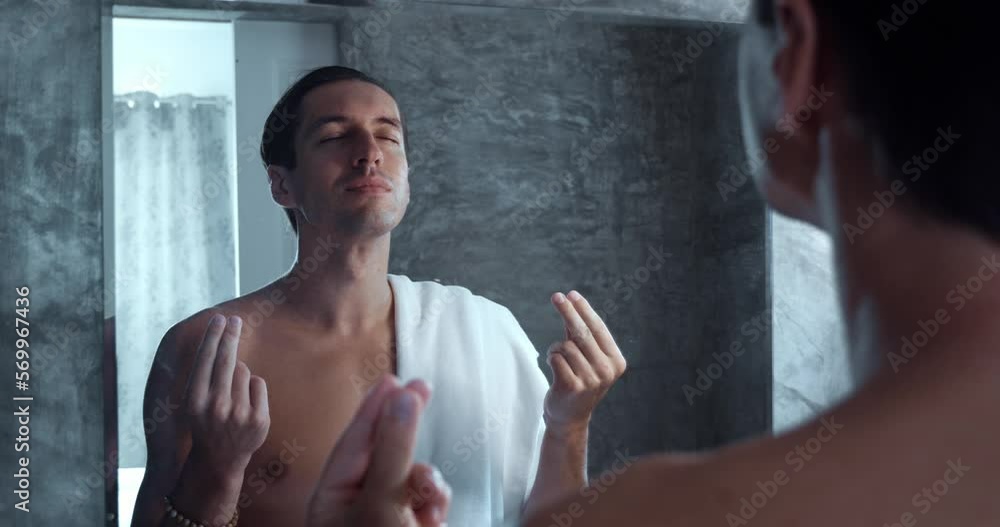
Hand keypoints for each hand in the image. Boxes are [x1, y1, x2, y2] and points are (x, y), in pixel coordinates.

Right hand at [183, 314, 269, 480]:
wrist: (218, 460)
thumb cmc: (207, 422)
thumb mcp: (196, 402)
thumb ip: (207, 377)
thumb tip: (224, 342)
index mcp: (195, 401)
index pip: (205, 361)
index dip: (213, 337)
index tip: (219, 319)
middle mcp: (216, 407)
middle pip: (227, 360)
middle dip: (230, 336)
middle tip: (235, 319)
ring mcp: (239, 414)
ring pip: (244, 371)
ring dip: (240, 375)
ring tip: (231, 397)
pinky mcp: (259, 419)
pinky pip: (259, 383)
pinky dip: (254, 388)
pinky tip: (245, 405)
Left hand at [306, 375, 450, 526]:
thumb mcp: (383, 499)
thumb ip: (393, 448)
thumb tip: (403, 398)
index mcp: (332, 499)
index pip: (354, 441)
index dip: (374, 407)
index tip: (392, 380)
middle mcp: (357, 506)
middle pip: (385, 453)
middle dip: (406, 429)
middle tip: (422, 388)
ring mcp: (385, 518)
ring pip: (413, 477)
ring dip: (427, 482)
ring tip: (427, 495)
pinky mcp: (410, 525)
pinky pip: (428, 499)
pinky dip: (435, 502)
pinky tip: (433, 518)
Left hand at [544, 291, 626, 432]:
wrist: (570, 417)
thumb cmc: (578, 380)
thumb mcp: (585, 356)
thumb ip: (579, 333)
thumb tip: (570, 301)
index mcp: (616, 361)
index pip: (599, 328)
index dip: (584, 310)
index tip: (571, 294)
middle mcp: (607, 370)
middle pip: (583, 333)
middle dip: (568, 312)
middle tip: (556, 296)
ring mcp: (592, 380)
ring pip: (566, 346)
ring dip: (556, 348)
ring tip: (558, 359)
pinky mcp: (574, 387)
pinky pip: (556, 358)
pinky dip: (551, 358)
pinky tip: (555, 368)